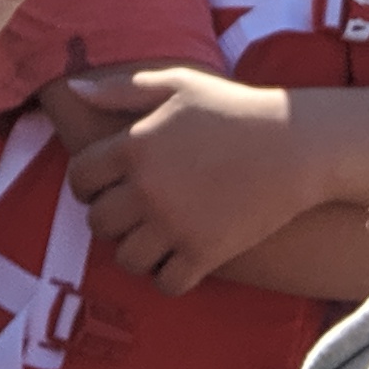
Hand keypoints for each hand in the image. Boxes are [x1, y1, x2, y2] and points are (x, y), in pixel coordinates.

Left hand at [60, 64, 322, 294]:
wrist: (295, 144)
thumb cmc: (233, 108)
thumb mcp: (177, 84)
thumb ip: (121, 89)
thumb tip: (73, 90)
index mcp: (134, 145)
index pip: (80, 177)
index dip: (86, 183)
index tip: (104, 185)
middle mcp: (147, 189)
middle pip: (99, 222)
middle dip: (110, 218)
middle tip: (131, 212)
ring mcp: (175, 225)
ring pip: (126, 259)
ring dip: (135, 250)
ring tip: (152, 237)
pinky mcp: (205, 253)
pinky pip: (165, 283)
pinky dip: (168, 276)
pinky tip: (179, 258)